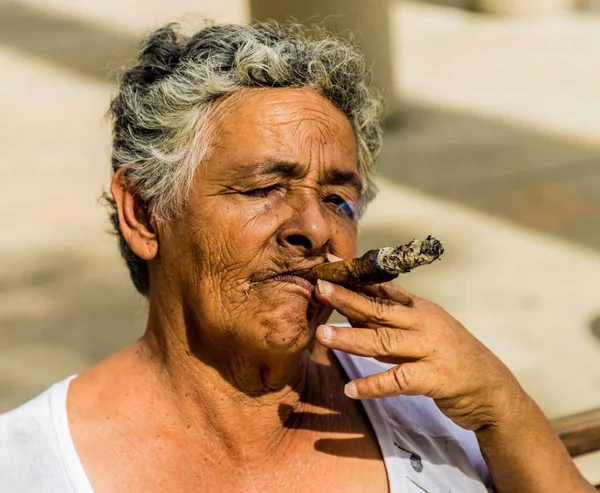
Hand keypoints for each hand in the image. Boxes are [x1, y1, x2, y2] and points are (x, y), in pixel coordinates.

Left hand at [314, 279, 527, 431]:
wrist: (492, 390)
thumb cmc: (450, 356)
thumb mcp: (424, 329)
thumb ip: (392, 319)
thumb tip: (353, 308)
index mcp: (420, 309)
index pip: (382, 290)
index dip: (354, 279)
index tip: (329, 267)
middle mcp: (425, 324)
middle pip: (380, 309)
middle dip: (347, 299)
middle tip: (320, 288)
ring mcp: (431, 350)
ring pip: (384, 341)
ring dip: (351, 338)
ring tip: (322, 336)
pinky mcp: (436, 378)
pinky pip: (399, 380)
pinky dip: (373, 385)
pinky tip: (351, 389)